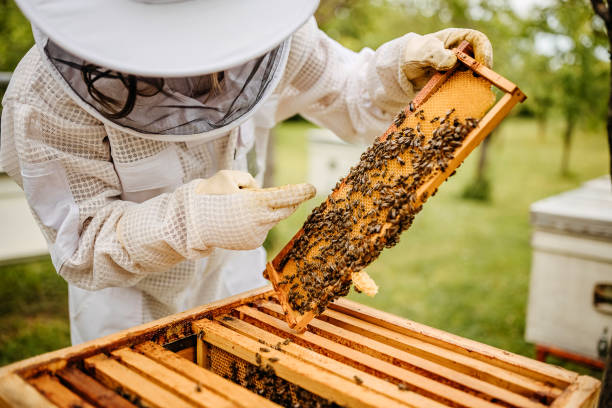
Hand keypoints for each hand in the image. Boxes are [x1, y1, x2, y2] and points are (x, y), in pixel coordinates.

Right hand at [190, 171, 315, 249]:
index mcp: (256, 202)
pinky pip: (262, 229)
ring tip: (240, 209)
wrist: (193, 224)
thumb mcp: (229, 176)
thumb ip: (250, 181)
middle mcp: (260, 221)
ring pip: (271, 219)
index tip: (312, 188)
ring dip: (265, 212)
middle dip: (291, 201)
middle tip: (295, 193)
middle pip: (286, 210)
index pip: (286, 196)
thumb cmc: (210, 196)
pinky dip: (257, 223)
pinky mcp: (252, 243)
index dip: (301, 192)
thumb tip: (262, 192)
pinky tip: (238, 221)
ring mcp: (257, 234)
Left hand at [401, 28, 492, 88]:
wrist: (406, 69)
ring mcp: (461, 67)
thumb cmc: (415, 55)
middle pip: (482, 58)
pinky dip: (467, 91)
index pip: (478, 40)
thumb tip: (453, 60)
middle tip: (478, 80)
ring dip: (477, 82)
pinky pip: (467, 85)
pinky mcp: (457, 80)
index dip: (484, 51)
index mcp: (457, 39)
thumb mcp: (423, 53)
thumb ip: (436, 55)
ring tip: (471, 89)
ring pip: (477, 73)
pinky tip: (462, 96)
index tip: (480, 65)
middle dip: (483, 69)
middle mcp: (463, 52)